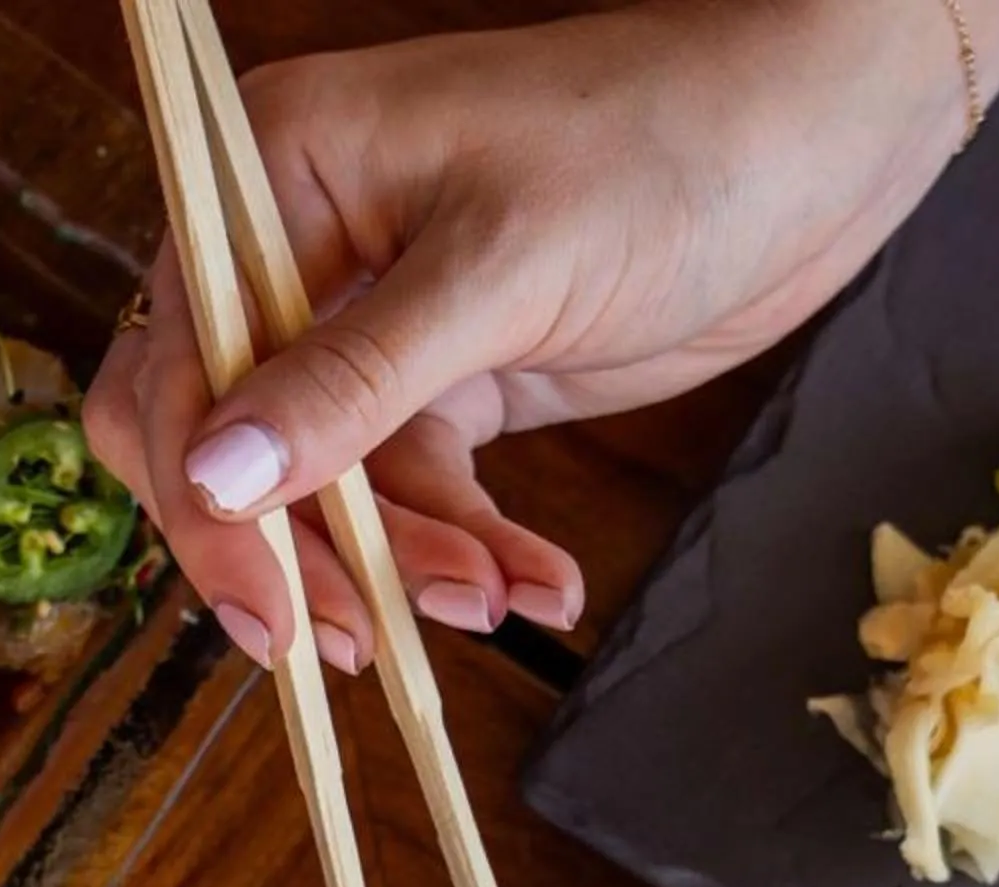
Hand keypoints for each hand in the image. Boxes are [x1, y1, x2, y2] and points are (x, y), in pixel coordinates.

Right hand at [85, 0, 998, 668]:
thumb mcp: (502, 272)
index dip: (204, 500)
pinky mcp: (457, 376)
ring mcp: (378, 316)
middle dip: (300, 546)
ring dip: (408, 559)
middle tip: (365, 641)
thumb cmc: (665, 146)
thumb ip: (351, 385)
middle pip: (230, 440)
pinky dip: (472, 546)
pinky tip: (542, 582)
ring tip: (501, 597)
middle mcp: (303, 244)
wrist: (822, 134)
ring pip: (333, 485)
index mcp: (278, 173)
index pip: (176, 362)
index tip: (267, 615)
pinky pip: (421, 490)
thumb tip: (213, 483)